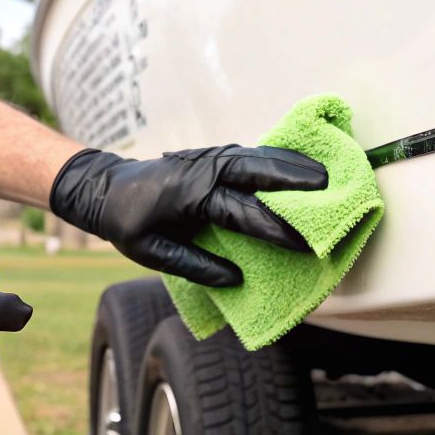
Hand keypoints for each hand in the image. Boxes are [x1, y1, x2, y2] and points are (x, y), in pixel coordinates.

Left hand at [48, 145, 327, 286]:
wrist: (106, 187)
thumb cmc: (129, 223)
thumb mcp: (152, 253)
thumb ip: (195, 266)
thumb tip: (235, 280)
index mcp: (190, 197)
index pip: (242, 213)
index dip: (275, 229)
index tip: (303, 244)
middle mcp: (203, 171)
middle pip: (257, 170)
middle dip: (294, 178)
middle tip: (328, 185)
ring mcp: (209, 159)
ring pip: (257, 157)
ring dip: (290, 163)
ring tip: (323, 172)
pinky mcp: (213, 157)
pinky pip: (250, 155)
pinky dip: (276, 157)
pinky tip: (298, 163)